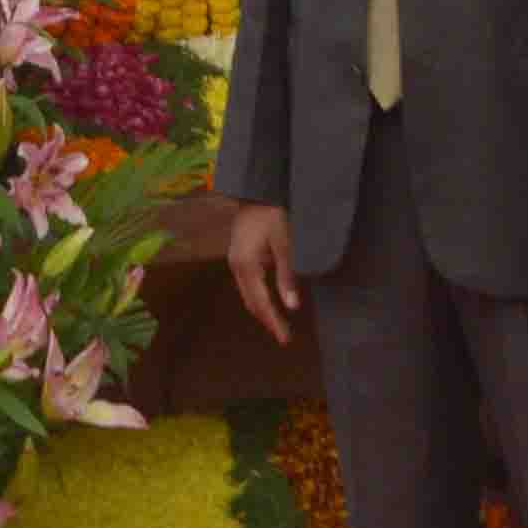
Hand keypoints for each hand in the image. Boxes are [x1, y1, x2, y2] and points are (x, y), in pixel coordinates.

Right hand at [224, 200, 299, 345]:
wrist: (256, 188)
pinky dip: (258, 295)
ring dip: (262, 309)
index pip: (260, 303)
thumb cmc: (272, 213)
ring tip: (278, 322)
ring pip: (247, 293)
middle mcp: (236, 265)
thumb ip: (287, 275)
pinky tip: (270, 298)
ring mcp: (235, 259)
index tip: (286, 339)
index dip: (273, 322)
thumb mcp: (284, 243)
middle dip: (267, 320)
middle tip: (285, 336)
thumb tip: (292, 307)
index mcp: (246, 265)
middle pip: (251, 301)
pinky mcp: (238, 253)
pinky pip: (247, 282)